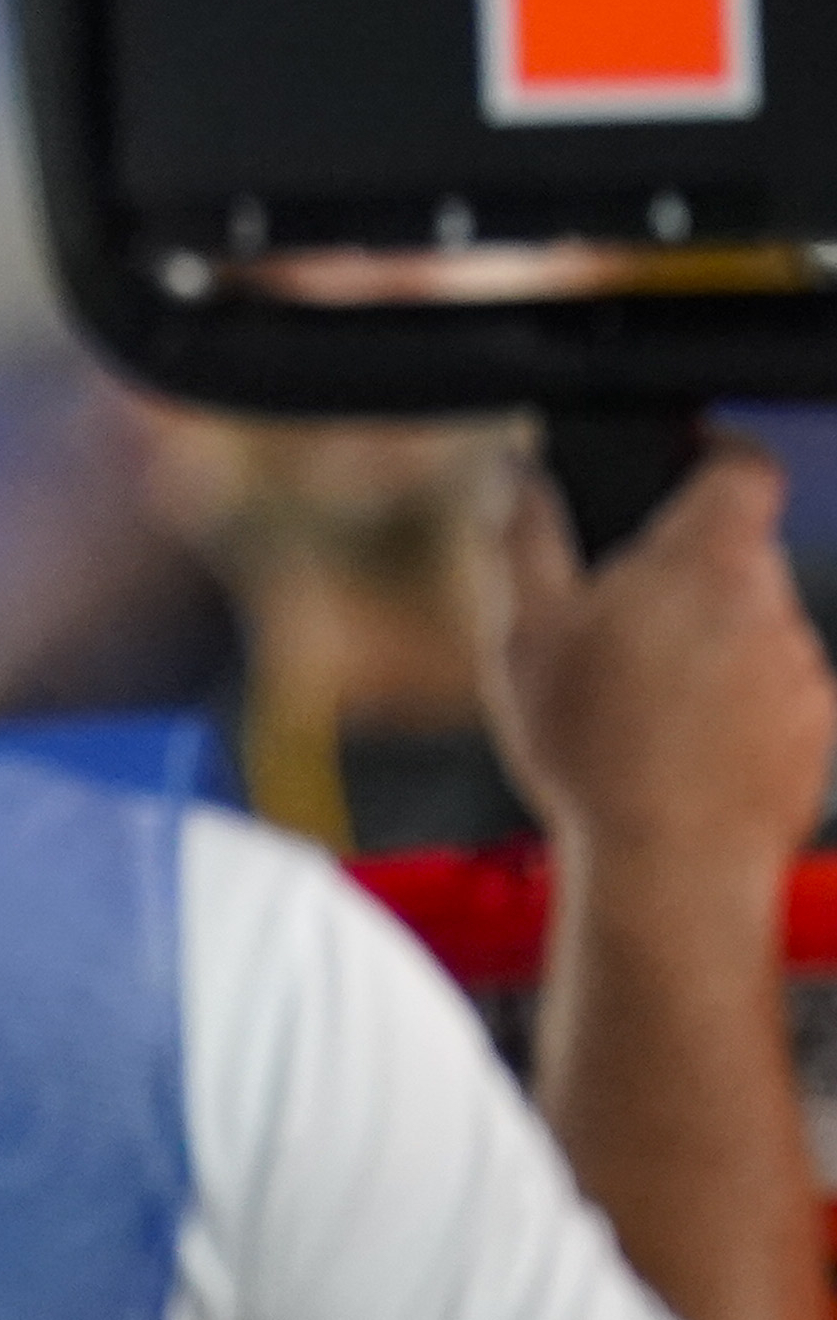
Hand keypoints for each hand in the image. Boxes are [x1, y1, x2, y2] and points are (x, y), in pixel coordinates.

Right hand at [485, 441, 833, 915]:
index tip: (679, 460)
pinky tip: (670, 745)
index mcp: (708, 562)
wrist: (669, 869)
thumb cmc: (596, 750)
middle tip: (612, 619)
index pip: (743, 466)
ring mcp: (802, 676)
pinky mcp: (812, 736)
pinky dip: (726, 706)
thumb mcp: (522, 631)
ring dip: (703, 644)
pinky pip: (769, 696)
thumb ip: (521, 535)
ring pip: (750, 629)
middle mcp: (774, 608)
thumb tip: (513, 471)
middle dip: (680, 572)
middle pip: (735, 555)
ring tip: (634, 701)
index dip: (712, 450)